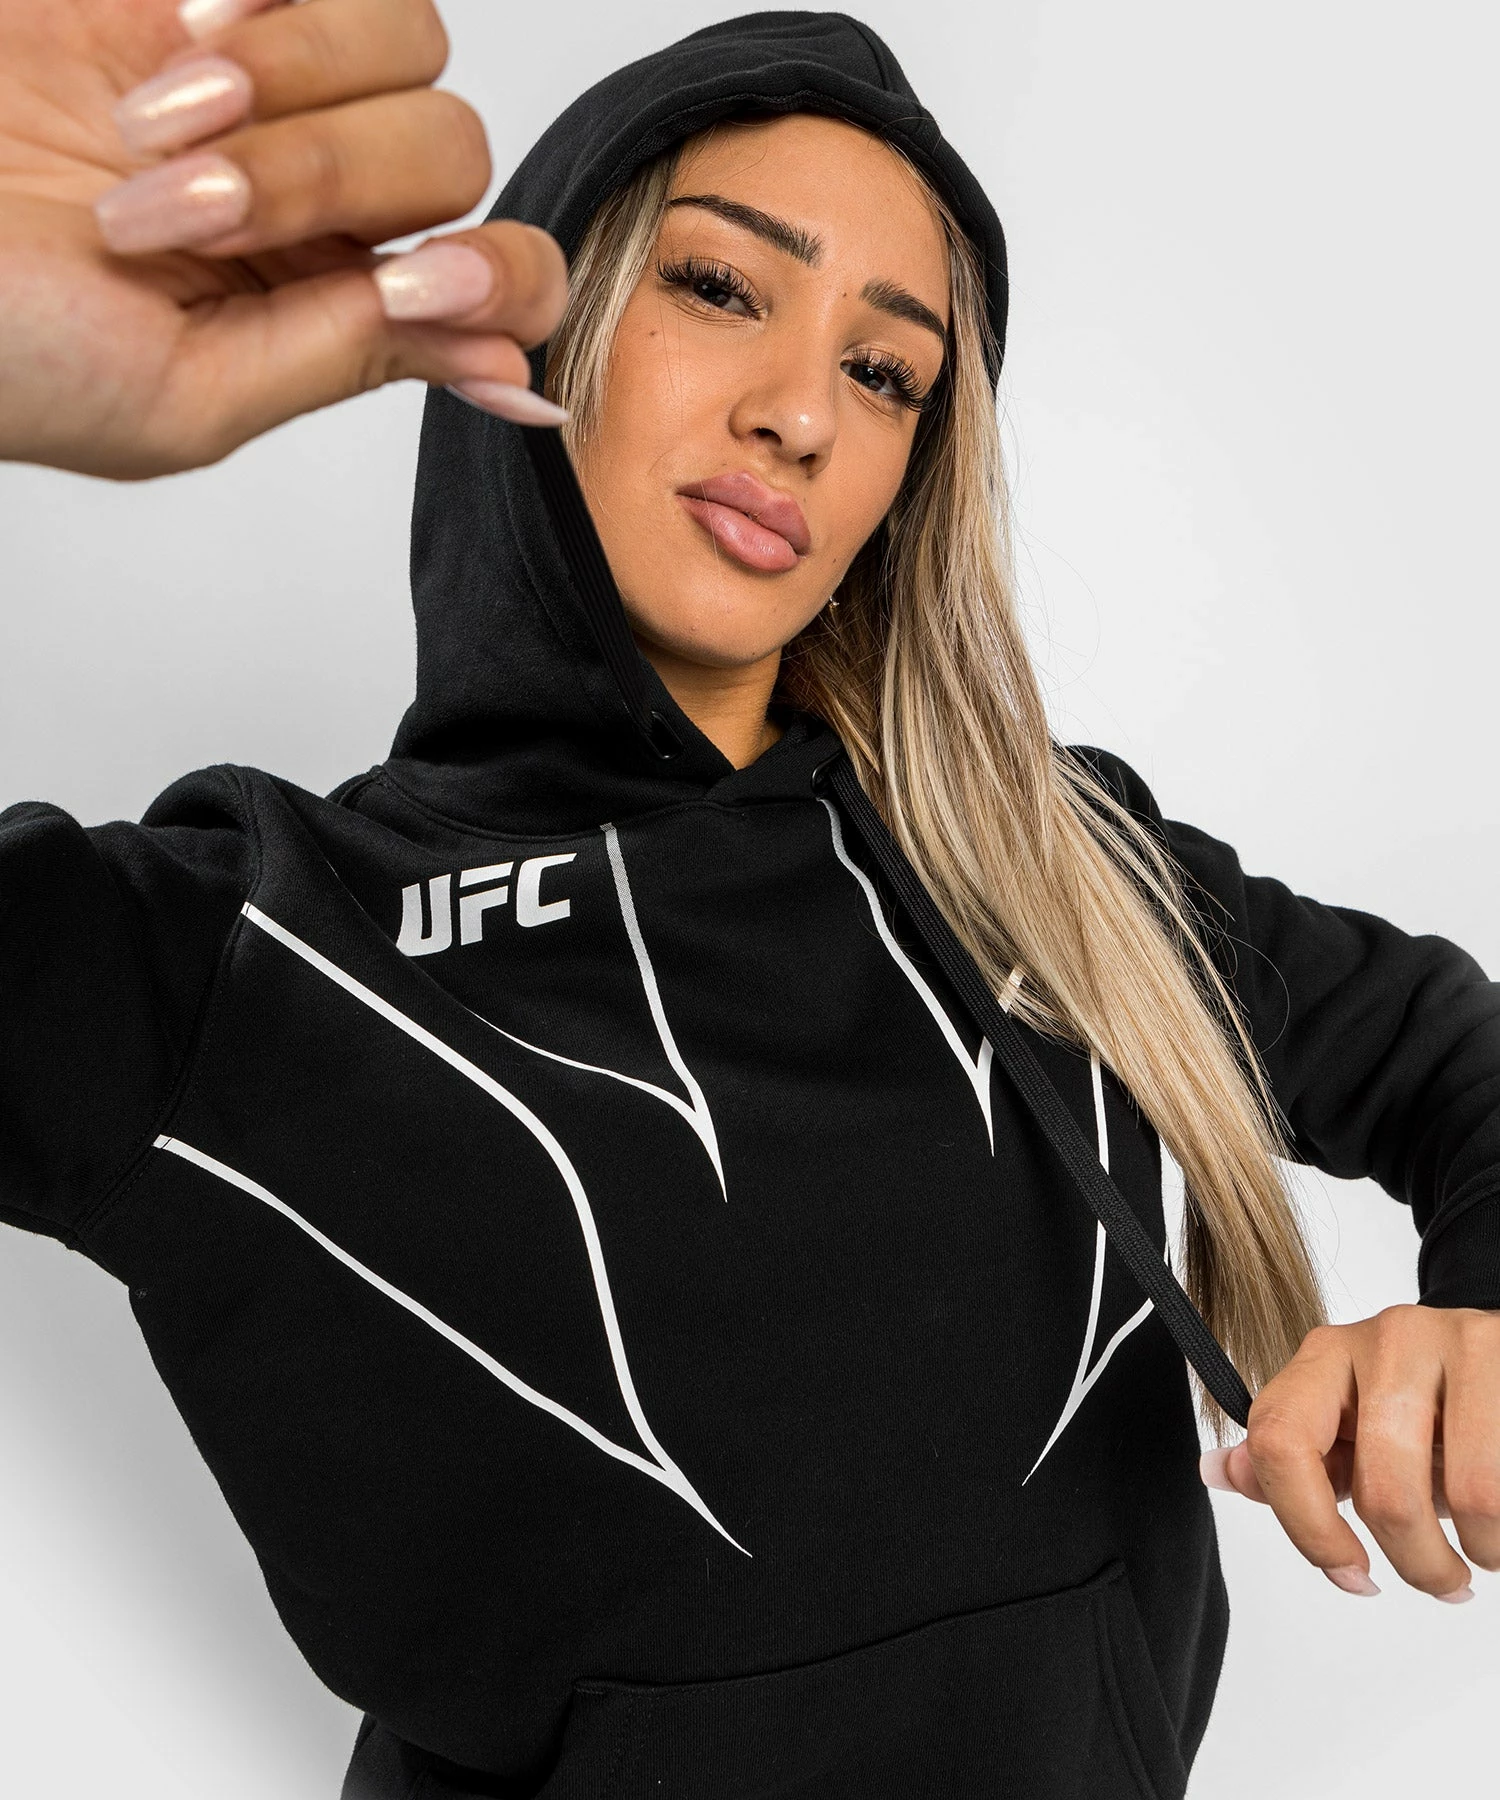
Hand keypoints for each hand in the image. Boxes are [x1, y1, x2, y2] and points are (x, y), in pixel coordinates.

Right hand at [0, 0, 568, 478]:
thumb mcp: (182, 400)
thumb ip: (344, 360)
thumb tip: (507, 370)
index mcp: (332, 313)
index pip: (505, 283)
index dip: (498, 277)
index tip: (416, 281)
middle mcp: (319, 202)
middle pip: (449, 150)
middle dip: (328, 178)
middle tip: (183, 212)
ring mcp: (267, 93)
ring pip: (406, 45)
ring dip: (289, 87)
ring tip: (149, 133)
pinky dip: (270, 8)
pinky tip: (171, 50)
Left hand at [1201, 1304, 1499, 1600]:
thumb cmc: (1425, 1409)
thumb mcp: (1354, 1433)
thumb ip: (1293, 1461)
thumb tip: (1216, 1471)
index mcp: (1326, 1356)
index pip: (1280, 1440)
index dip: (1309, 1528)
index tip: (1352, 1575)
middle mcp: (1384, 1338)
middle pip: (1384, 1489)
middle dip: (1417, 1562)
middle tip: (1440, 1581)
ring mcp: (1453, 1339)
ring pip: (1470, 1492)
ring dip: (1480, 1551)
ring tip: (1482, 1548)